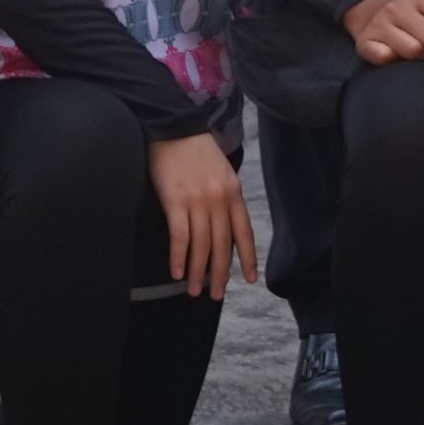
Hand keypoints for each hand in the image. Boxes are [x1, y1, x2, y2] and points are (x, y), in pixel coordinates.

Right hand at [148, 132, 258, 299]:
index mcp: (233, 192)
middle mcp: (219, 200)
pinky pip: (180, 236)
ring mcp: (198, 201)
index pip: (244, 232)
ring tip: (194, 291)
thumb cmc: (195, 151)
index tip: (250, 280)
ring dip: (198, 272)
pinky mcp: (175, 202)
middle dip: (220, 273)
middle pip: (223, 245)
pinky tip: (177, 272)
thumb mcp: (221, 173)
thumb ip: (224, 198)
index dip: (248, 258)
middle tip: (217, 295)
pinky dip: (179, 257)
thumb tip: (223, 227)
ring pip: (202, 246)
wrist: (173, 129)